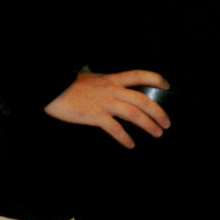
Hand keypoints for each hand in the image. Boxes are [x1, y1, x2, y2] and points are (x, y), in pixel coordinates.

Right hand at [44, 69, 170, 148]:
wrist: (52, 88)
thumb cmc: (70, 83)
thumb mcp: (91, 76)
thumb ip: (103, 80)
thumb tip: (106, 78)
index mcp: (112, 79)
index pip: (139, 75)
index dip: (155, 79)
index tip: (167, 85)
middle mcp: (112, 89)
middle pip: (143, 99)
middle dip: (158, 111)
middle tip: (167, 123)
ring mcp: (105, 103)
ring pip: (134, 113)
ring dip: (148, 124)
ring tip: (157, 133)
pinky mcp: (95, 115)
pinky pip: (115, 128)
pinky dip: (125, 137)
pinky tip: (130, 145)